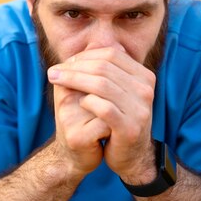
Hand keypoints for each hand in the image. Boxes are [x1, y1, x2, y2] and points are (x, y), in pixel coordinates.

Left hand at [48, 48, 156, 182]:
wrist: (132, 157)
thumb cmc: (119, 121)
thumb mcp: (116, 92)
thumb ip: (107, 70)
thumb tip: (90, 43)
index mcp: (144, 76)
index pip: (111, 54)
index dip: (84, 56)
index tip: (64, 62)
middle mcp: (146, 90)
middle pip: (104, 67)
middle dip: (74, 67)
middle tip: (53, 71)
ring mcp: (140, 109)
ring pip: (101, 85)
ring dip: (74, 80)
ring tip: (55, 82)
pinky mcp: (129, 128)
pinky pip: (103, 107)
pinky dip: (86, 101)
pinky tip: (77, 101)